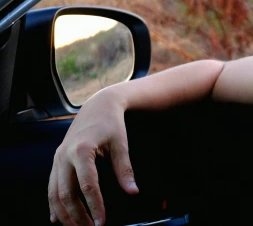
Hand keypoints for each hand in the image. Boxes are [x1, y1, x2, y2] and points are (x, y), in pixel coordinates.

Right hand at [48, 88, 138, 224]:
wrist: (98, 105)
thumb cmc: (111, 123)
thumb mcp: (121, 144)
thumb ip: (125, 169)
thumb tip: (133, 191)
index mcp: (82, 150)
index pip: (88, 185)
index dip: (95, 206)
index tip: (102, 222)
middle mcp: (65, 156)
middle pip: (66, 193)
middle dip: (77, 215)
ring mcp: (58, 158)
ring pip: (55, 192)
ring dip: (64, 213)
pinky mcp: (56, 160)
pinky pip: (51, 186)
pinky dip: (53, 203)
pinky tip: (57, 218)